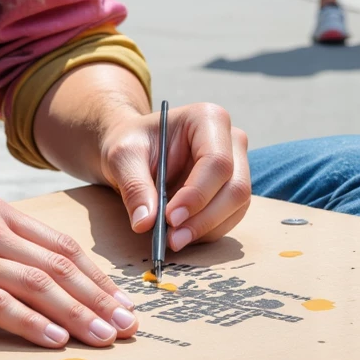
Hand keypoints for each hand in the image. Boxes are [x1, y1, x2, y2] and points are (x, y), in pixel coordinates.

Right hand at [0, 196, 138, 349]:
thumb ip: (7, 247)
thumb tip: (58, 282)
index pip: (61, 245)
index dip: (97, 277)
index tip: (123, 303)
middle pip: (57, 265)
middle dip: (99, 298)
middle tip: (128, 327)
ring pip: (37, 285)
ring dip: (77, 315)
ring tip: (104, 338)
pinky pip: (0, 304)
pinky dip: (32, 323)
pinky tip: (56, 340)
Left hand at [98, 104, 249, 252]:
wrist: (134, 151)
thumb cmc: (131, 144)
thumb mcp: (122, 157)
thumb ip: (134, 186)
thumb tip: (145, 223)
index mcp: (208, 119)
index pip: (217, 161)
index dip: (198, 194)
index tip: (170, 218)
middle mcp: (231, 140)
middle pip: (235, 187)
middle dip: (204, 219)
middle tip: (172, 239)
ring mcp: (236, 166)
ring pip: (236, 207)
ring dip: (206, 229)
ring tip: (172, 240)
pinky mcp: (231, 190)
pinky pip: (229, 217)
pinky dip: (206, 231)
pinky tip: (181, 234)